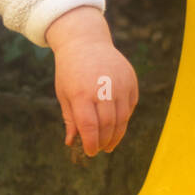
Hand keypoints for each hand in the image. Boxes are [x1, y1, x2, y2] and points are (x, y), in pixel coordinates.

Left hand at [46, 9, 138, 154]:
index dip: (91, 143)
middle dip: (104, 141)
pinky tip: (117, 124)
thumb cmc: (70, 71)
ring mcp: (120, 84)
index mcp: (81, 93)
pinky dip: (124, 118)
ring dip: (117, 134)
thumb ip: (70, 119)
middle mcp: (103, 88)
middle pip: (108, 125)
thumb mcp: (64, 93)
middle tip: (101, 149)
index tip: (90, 152)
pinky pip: (130, 106)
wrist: (85, 41)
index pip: (89, 126)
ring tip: (110, 143)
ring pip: (123, 118)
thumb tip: (72, 143)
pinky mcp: (131, 80)